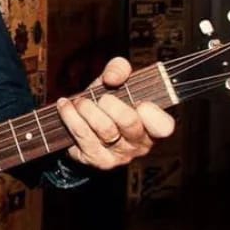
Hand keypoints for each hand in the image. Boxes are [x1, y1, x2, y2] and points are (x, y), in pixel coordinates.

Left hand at [55, 58, 174, 169]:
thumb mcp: (117, 82)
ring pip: (105, 130)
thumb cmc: (108, 103)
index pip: (164, 126)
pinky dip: (71, 117)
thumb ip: (119, 69)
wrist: (84, 130)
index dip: (153, 115)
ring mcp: (120, 155)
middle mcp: (140, 144)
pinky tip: (65, 107)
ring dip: (87, 109)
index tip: (142, 104)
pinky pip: (83, 136)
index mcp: (153, 125)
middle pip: (129, 123)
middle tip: (102, 98)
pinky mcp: (98, 160)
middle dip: (111, 105)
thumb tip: (113, 77)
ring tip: (79, 101)